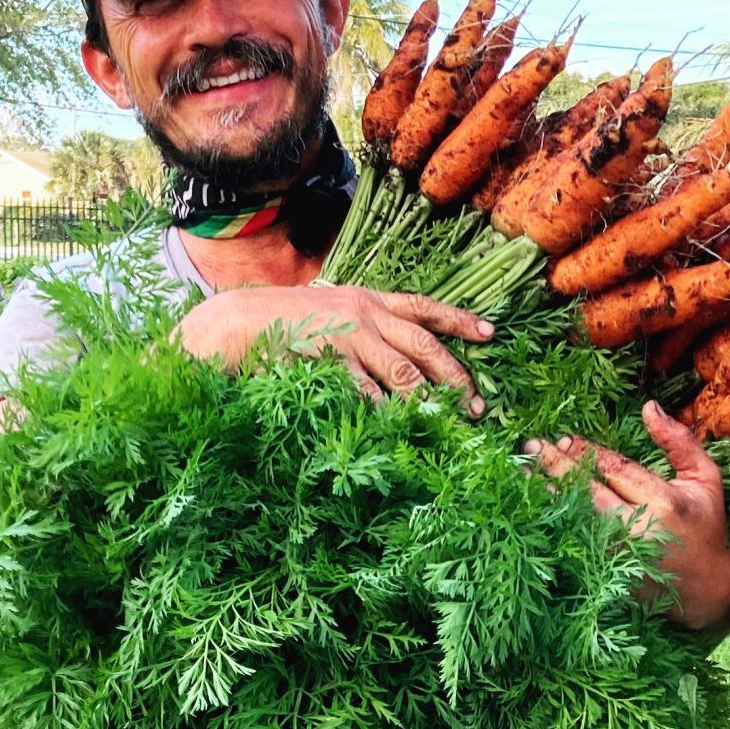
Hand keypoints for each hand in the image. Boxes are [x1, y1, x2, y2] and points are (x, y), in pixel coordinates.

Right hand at [176, 285, 493, 413]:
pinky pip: (366, 393)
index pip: (424, 307)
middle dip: (455, 375)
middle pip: (425, 346)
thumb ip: (362, 327)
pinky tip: (398, 429)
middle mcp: (366, 314)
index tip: (491, 334)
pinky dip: (384, 413)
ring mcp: (350, 336)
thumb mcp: (330, 311)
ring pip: (403, 373)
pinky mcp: (331, 360)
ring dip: (428, 401)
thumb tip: (393, 350)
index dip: (459, 320)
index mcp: (369, 299)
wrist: (238, 322)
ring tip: (445, 422)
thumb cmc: (283, 322)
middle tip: (475, 404)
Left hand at [525, 400, 729, 634]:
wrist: (703, 590)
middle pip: (587, 491)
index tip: (564, 438)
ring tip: (521, 471)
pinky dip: (552, 521)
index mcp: (664, 503)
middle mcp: (637, 530)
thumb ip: (678, 441)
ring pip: (573, 516)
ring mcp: (617, 555)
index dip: (586, 452)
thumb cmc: (704, 526)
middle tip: (530, 446)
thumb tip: (648, 406)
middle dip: (556, 466)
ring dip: (546, 493)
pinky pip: (572, 540)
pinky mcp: (606, 573)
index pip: (615, 469)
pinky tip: (533, 505)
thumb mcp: (705, 478)